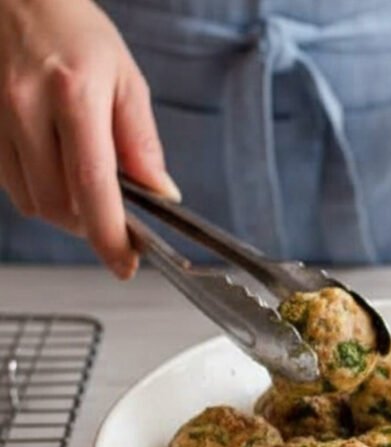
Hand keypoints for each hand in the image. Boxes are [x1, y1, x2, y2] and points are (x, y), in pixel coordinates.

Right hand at [0, 0, 178, 277]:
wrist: (14, 0)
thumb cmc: (75, 32)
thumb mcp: (125, 79)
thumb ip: (142, 142)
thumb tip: (162, 195)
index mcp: (74, 94)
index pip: (92, 184)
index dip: (109, 234)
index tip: (125, 262)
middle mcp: (25, 108)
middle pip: (57, 204)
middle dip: (91, 223)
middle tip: (116, 216)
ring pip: (30, 201)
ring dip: (64, 210)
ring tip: (85, 184)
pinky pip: (9, 183)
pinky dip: (39, 190)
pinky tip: (55, 166)